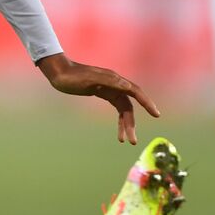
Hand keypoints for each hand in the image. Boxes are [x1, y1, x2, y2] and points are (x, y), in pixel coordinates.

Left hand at [36, 53, 160, 143]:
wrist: (59, 73)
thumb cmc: (72, 76)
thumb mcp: (89, 79)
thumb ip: (109, 82)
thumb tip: (128, 87)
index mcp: (114, 79)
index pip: (135, 92)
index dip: (147, 103)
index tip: (156, 114)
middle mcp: (115, 84)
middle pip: (129, 106)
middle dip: (131, 124)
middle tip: (132, 141)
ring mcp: (110, 89)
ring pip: (123, 110)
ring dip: (125, 125)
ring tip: (125, 141)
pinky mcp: (103, 92)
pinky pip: (116, 108)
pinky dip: (119, 121)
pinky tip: (118, 132)